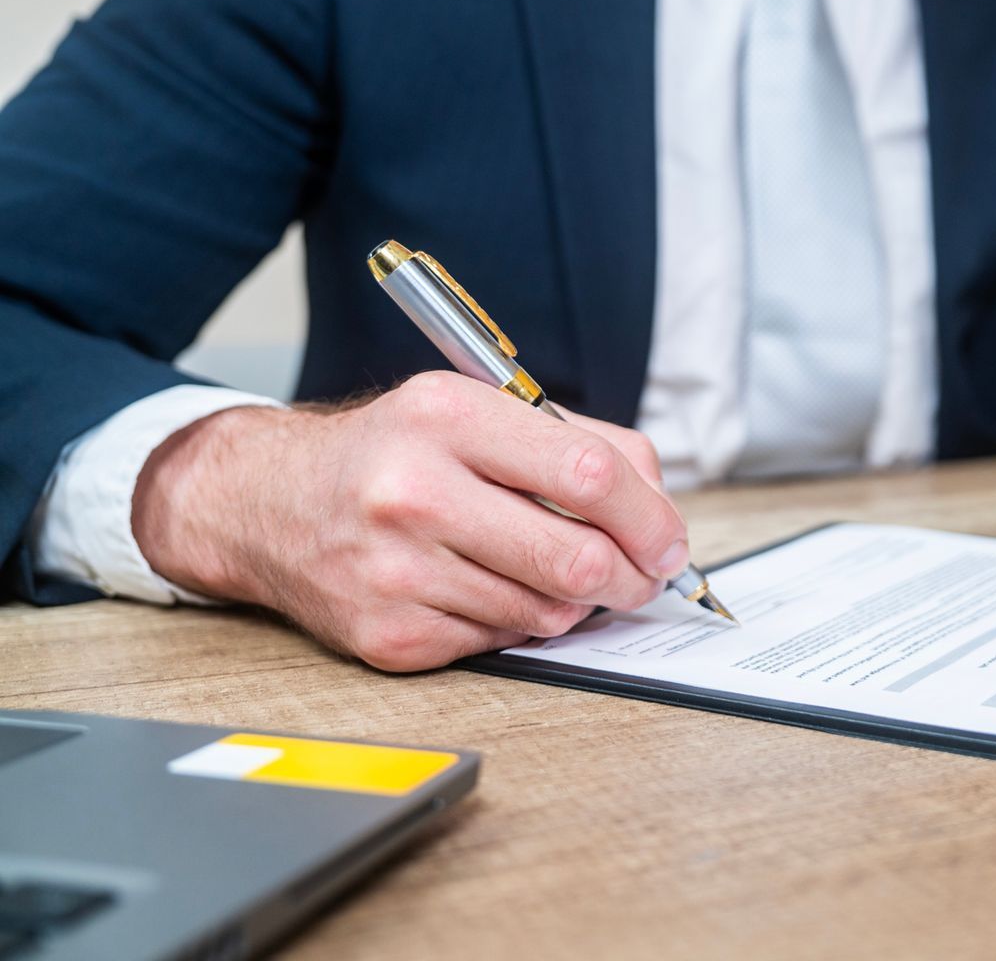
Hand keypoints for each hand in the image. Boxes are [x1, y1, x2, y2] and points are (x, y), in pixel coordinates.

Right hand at [130, 372, 686, 670]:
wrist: (268, 501)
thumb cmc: (396, 452)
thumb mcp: (478, 411)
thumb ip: (581, 445)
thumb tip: (660, 511)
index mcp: (449, 417)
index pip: (588, 475)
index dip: (650, 518)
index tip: (669, 540)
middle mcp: (415, 491)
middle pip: (577, 560)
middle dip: (631, 577)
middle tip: (640, 576)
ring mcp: (396, 570)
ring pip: (548, 612)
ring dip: (572, 601)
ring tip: (551, 570)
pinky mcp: (388, 636)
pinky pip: (501, 642)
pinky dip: (517, 621)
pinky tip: (489, 587)